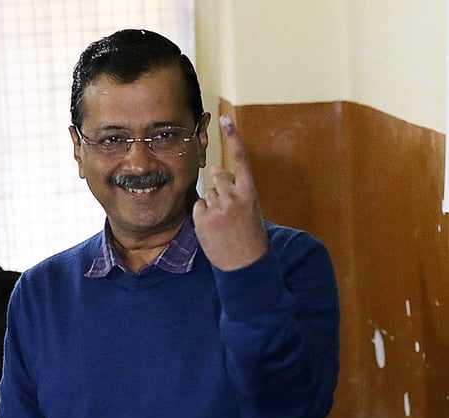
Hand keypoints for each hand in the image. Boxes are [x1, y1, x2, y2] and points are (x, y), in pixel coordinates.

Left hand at [192, 115, 268, 270]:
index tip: (224, 119)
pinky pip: (198, 208)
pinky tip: (214, 230)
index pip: (241, 160)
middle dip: (221, 190)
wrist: (246, 267)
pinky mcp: (203, 220)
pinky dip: (203, 217)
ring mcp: (218, 209)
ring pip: (208, 194)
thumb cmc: (250, 236)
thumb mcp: (250, 209)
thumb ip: (235, 188)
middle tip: (231, 215)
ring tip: (224, 226)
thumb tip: (216, 169)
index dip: (233, 138)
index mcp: (250, 194)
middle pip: (219, 178)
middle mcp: (234, 198)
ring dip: (212, 206)